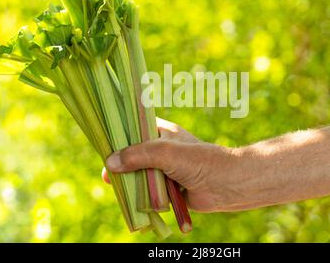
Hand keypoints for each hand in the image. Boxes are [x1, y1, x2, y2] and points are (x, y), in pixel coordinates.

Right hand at [102, 118, 244, 211]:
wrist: (226, 184)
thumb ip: (138, 155)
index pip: (134, 128)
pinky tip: (131, 200)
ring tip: (117, 187)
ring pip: (139, 174)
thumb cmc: (198, 160)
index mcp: (162, 132)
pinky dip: (141, 196)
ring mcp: (165, 169)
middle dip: (121, 164)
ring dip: (131, 182)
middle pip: (133, 154)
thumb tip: (109, 163)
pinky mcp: (168, 188)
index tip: (104, 144)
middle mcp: (162, 149)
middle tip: (108, 175)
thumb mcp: (165, 152)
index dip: (119, 135)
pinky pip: (148, 191)